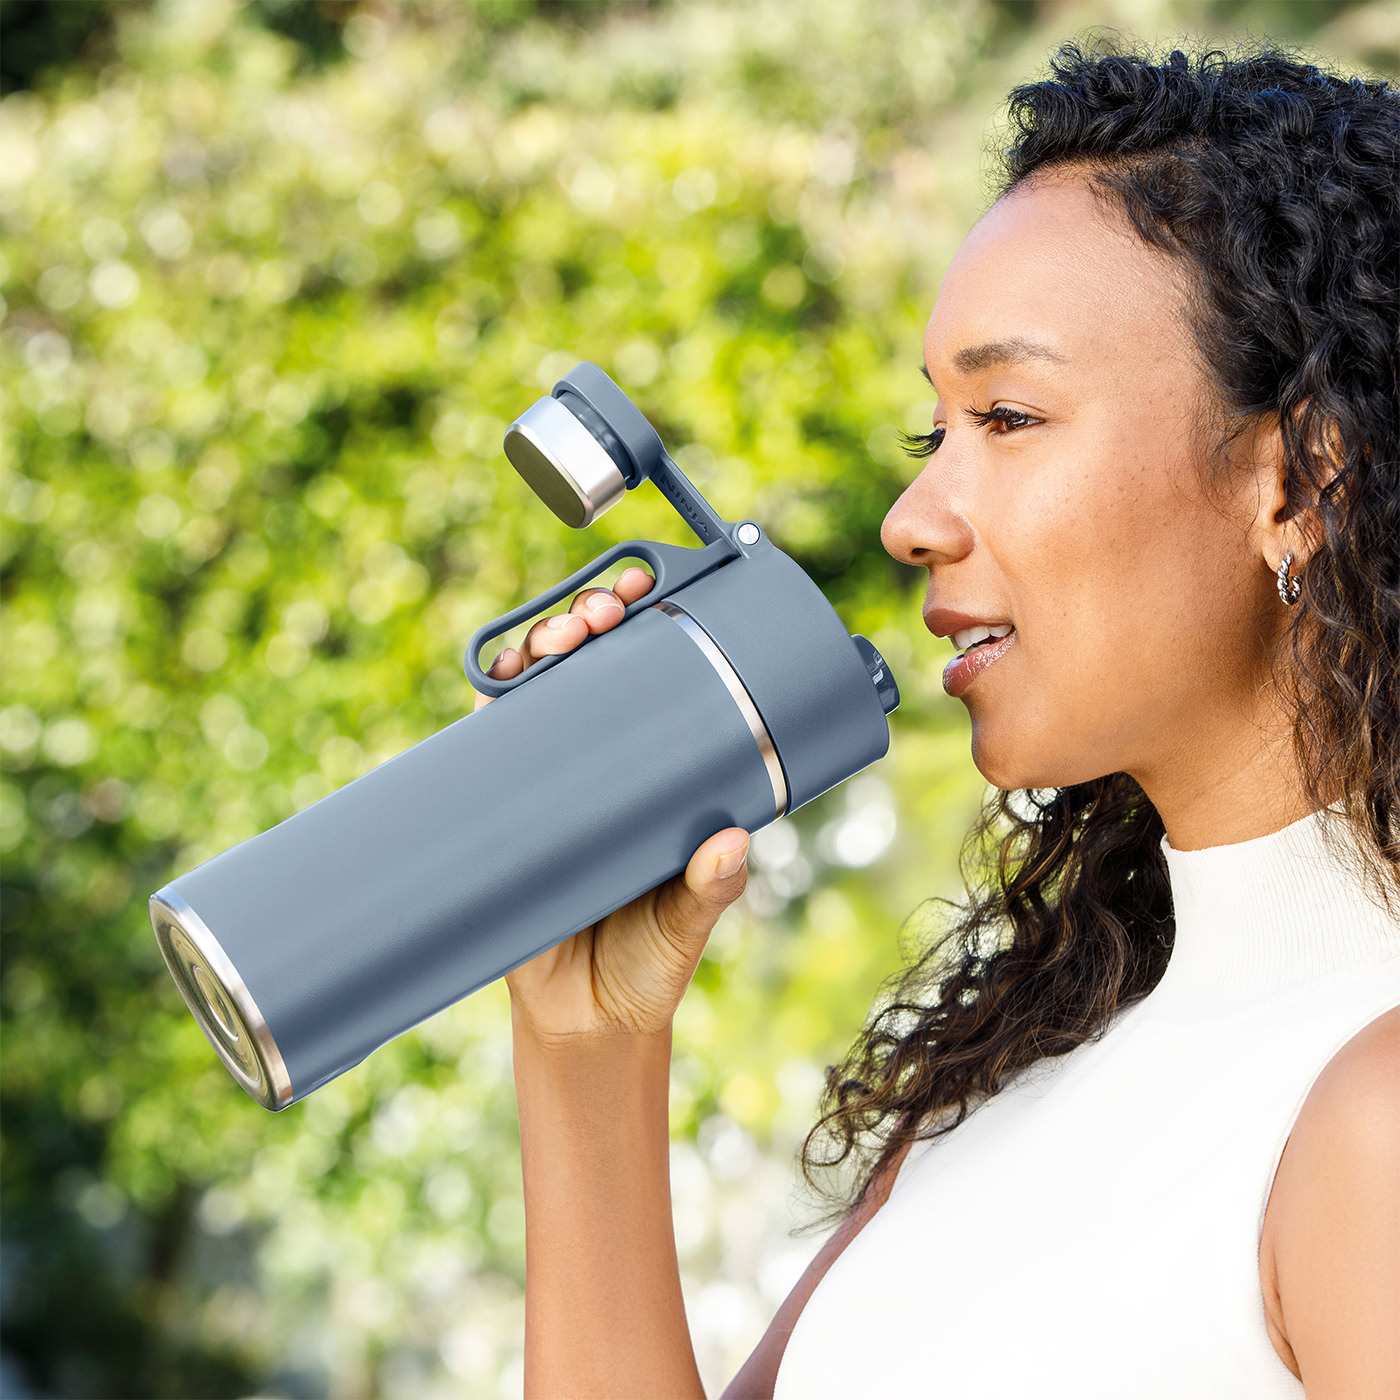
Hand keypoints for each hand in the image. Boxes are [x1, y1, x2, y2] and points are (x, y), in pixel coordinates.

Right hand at [473, 566, 750, 1043]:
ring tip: (561, 636)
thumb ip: (711, 887)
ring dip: (542, 648)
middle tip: (604, 614)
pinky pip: (489, 749)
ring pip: (539, 696)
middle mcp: (600, 769)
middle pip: (590, 673)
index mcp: (653, 779)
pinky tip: (498, 675)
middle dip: (591, 625)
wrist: (582, 1022)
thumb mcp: (687, 921)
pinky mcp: (501, 815)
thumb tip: (735, 842)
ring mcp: (548, 786)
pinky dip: (491, 704)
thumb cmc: (648, 963)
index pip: (652, 685)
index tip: (653, 595)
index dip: (649, 634)